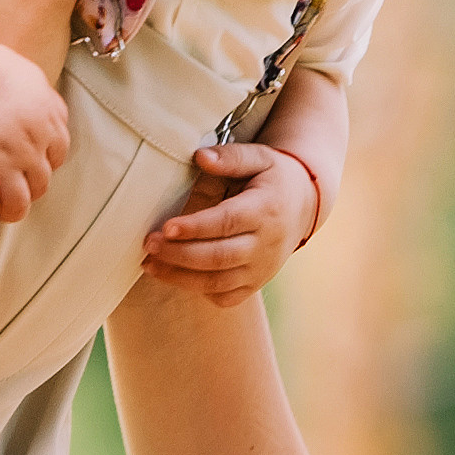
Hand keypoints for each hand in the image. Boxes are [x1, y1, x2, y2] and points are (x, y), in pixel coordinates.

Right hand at [0, 39, 72, 224]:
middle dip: (28, 190)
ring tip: (0, 209)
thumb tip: (53, 120)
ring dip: (10, 210)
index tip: (28, 166)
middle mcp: (30, 146)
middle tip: (12, 188)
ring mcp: (1, 158)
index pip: (56, 159)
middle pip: (40, 186)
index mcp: (48, 125)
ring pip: (18, 204)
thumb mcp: (34, 80)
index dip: (42, 165)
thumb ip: (49, 105)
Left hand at [142, 140, 319, 303]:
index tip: (166, 227)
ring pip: (218, 283)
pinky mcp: (257, 283)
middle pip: (219, 258)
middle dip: (179, 255)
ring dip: (180, 277)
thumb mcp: (259, 157)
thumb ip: (230, 156)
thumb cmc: (274, 177)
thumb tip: (199, 156)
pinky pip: (226, 299)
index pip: (227, 223)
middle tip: (149, 244)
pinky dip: (199, 293)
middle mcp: (266, 245)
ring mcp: (262, 269)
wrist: (305, 206)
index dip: (195, 228)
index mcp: (266, 210)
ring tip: (150, 264)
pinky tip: (177, 276)